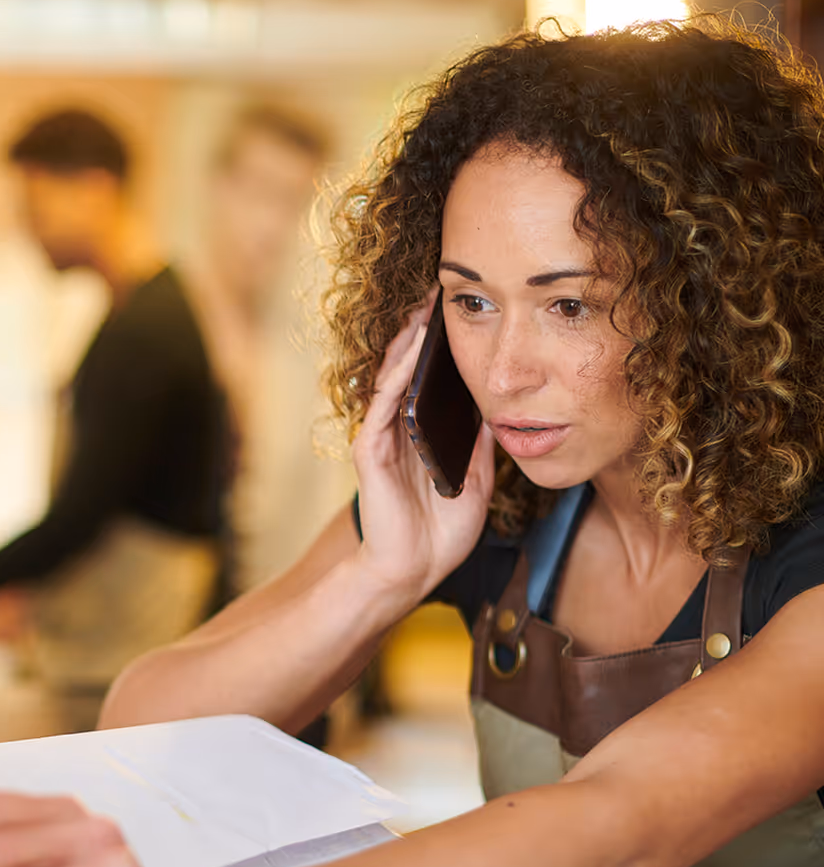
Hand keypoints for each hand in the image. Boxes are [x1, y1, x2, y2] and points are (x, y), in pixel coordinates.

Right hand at [350, 303, 494, 603]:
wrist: (414, 571)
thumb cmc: (442, 534)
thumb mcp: (476, 481)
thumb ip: (479, 445)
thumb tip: (496, 408)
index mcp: (422, 438)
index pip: (429, 384)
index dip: (441, 351)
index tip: (461, 317)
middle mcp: (398, 432)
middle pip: (407, 372)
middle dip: (421, 334)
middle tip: (438, 296)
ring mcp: (382, 439)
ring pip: (392, 380)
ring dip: (407, 344)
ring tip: (425, 310)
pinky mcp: (369, 451)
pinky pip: (383, 404)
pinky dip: (396, 374)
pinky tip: (412, 349)